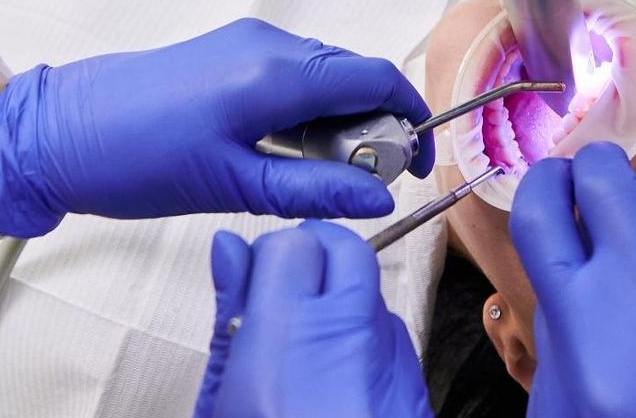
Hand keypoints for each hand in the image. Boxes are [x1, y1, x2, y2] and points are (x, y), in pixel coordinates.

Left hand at [0, 19, 431, 237]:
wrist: (56, 133)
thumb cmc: (132, 157)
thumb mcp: (232, 185)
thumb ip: (313, 188)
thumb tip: (377, 196)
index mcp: (276, 72)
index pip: (376, 77)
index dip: (410, 118)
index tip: (415, 161)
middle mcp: (268, 43)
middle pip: (354, 74)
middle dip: (374, 123)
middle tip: (366, 178)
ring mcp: (246, 42)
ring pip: (323, 74)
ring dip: (339, 118)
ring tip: (321, 171)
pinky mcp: (227, 52)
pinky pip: (291, 73)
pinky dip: (307, 108)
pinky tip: (287, 149)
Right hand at [194, 225, 432, 417]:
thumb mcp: (220, 394)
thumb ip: (230, 312)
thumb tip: (230, 248)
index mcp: (290, 328)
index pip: (295, 241)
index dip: (272, 257)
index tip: (255, 283)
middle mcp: (352, 332)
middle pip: (348, 250)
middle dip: (318, 258)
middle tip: (286, 295)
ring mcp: (393, 360)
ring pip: (372, 294)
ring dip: (342, 304)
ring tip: (307, 353)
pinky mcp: (416, 387)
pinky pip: (392, 339)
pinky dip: (365, 344)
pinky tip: (336, 379)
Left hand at [512, 144, 635, 417]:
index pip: (601, 190)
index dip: (606, 162)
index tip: (612, 161)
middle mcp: (586, 341)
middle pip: (535, 218)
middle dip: (554, 184)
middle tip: (579, 180)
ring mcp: (553, 382)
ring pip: (544, 289)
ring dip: (575, 274)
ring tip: (624, 295)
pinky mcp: (541, 412)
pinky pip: (553, 349)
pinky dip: (582, 338)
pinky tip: (620, 359)